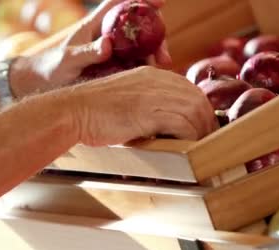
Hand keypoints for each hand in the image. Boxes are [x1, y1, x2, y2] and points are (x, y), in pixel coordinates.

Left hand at [11, 0, 170, 96]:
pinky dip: (145, 69)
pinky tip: (153, 79)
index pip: (120, 5)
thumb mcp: (67, 61)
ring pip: (139, 47)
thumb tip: (108, 45)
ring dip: (153, 55)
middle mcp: (106, 36)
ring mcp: (111, 52)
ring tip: (162, 68)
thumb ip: (86, 52)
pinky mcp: (112, 68)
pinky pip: (133, 65)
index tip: (160, 1)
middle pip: (137, 28)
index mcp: (95, 26)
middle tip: (164, 55)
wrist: (41, 86)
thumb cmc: (50, 69)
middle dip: (155, 36)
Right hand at [66, 66, 216, 145]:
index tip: (199, 126)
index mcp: (151, 74)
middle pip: (197, 99)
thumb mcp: (124, 99)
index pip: (189, 89)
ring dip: (199, 131)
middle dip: (205, 121)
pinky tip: (184, 146)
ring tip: (197, 145)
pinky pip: (183, 124)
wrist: (73, 110)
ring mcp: (154, 94)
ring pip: (195, 111)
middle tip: (205, 139)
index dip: (198, 109)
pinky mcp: (150, 112)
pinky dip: (188, 136)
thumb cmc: (93, 111)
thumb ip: (145, 103)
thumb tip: (163, 123)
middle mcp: (157, 80)